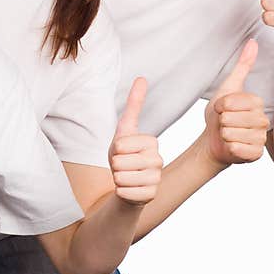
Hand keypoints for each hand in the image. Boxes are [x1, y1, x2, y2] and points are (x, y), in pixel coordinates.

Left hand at [109, 78, 161, 205]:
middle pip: (119, 162)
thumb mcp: (124, 130)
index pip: (120, 144)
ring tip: (124, 176)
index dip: (114, 150)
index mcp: (152, 142)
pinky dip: (120, 192)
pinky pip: (124, 192)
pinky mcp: (150, 195)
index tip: (122, 152)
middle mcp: (158, 160)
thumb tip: (142, 77)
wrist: (126, 183)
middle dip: (114, 165)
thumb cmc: (124, 155)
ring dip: (117, 179)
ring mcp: (157, 179)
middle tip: (122, 166)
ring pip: (121, 178)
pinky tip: (128, 189)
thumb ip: (134, 105)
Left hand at [203, 40, 268, 165]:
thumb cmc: (220, 114)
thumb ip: (242, 66)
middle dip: (221, 121)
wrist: (214, 141)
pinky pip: (236, 148)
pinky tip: (231, 146)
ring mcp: (261, 138)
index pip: (231, 102)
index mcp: (257, 103)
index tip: (222, 108)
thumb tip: (253, 41)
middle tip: (225, 123)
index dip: (220, 106)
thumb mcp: (228, 88)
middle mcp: (264, 120)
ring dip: (223, 135)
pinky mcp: (257, 155)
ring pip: (231, 133)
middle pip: (230, 118)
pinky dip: (228, 147)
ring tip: (228, 134)